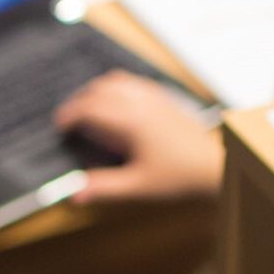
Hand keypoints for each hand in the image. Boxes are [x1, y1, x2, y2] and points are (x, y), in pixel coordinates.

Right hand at [54, 71, 222, 205]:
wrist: (213, 165)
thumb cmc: (178, 176)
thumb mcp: (137, 186)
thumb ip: (104, 188)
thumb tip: (73, 194)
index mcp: (131, 121)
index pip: (90, 107)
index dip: (69, 114)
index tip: (60, 126)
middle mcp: (142, 102)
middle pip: (100, 88)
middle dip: (80, 101)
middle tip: (71, 120)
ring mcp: (155, 96)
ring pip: (117, 79)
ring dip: (98, 90)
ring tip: (90, 110)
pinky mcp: (165, 97)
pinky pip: (134, 81)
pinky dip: (117, 87)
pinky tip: (117, 105)